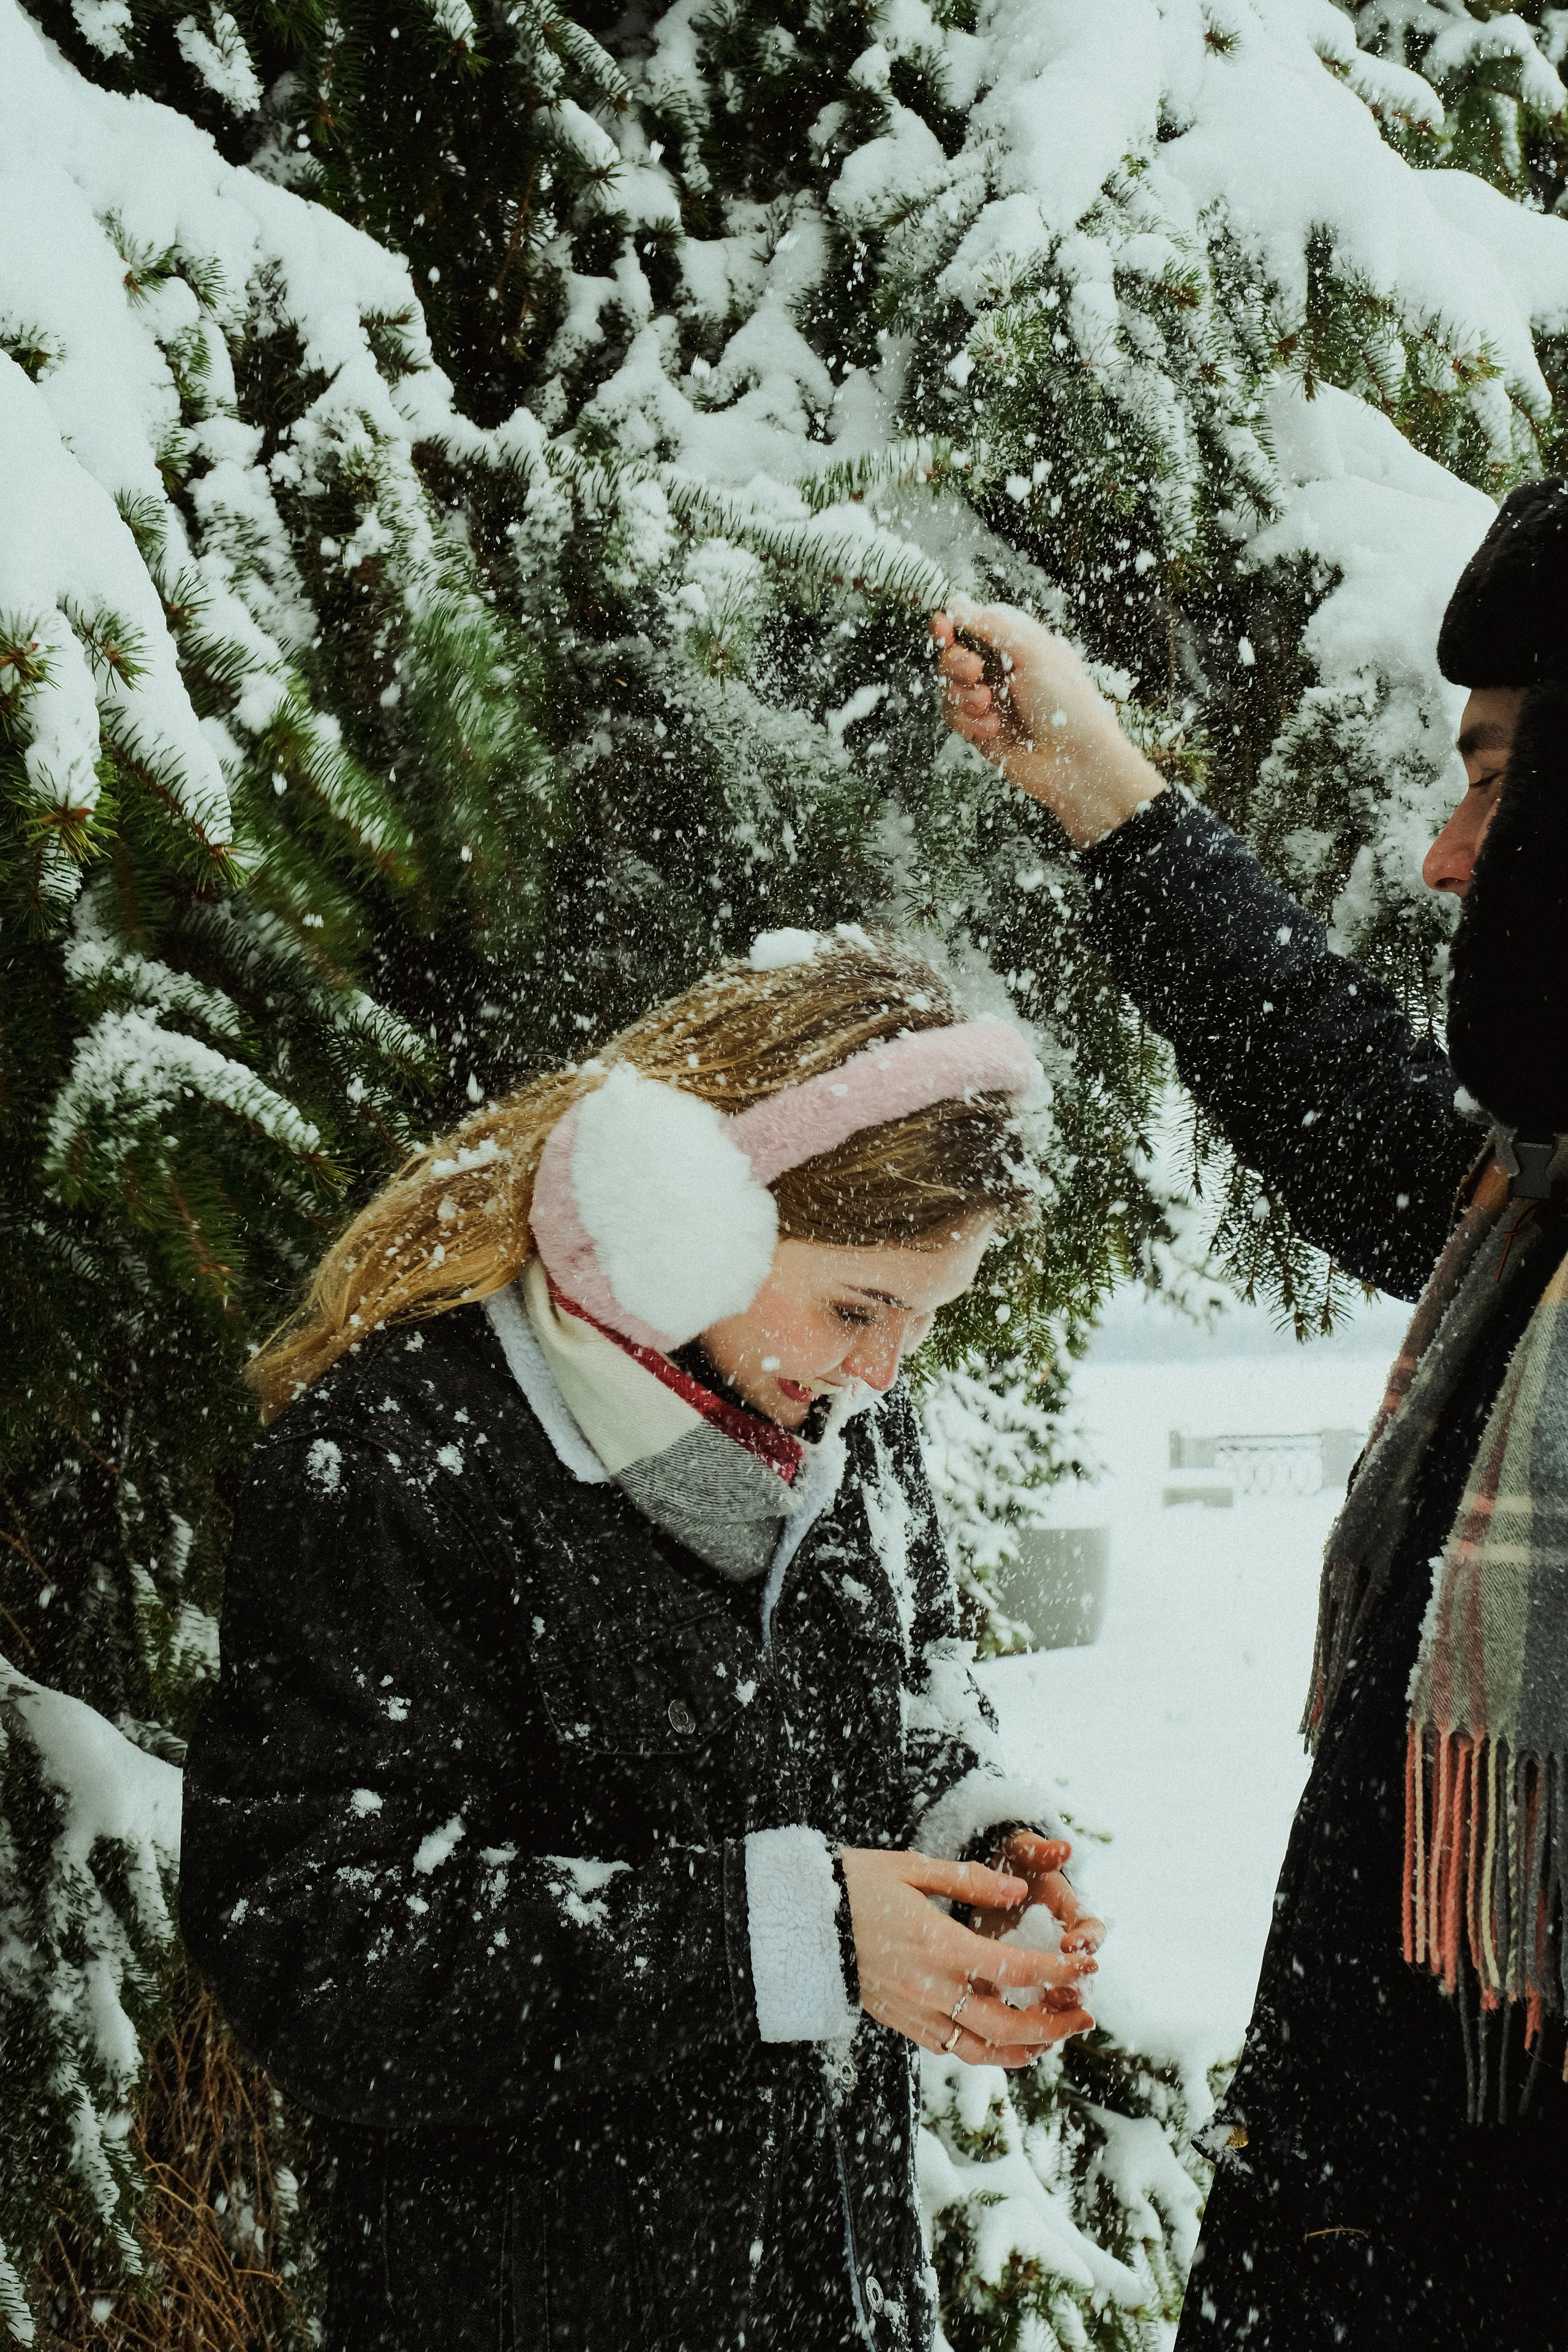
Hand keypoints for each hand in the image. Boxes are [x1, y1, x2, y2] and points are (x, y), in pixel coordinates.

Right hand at [840, 1846, 1095, 2067]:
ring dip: (1026, 2049)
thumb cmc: (856, 1885)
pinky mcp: (901, 2023)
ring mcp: (916, 2012)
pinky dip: (985, 2051)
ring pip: (983, 2050)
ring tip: (1054, 2039)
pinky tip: (1002, 2041)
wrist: (801, 1923)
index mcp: (941, 1946)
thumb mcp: (911, 1867)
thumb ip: (969, 1879)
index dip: (1060, 1972)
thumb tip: (1018, 1889)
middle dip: (1056, 2025)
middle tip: (1085, 2017)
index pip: (1017, 1970)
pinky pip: (951, 2049)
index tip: (1089, 1967)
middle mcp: (933, 1988)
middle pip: (1010, 2026)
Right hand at [930, 600, 1162, 847]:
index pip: (971, 625)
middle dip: (956, 664)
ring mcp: (990, 700)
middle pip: (952, 655)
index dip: (950, 626)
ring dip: (962, 697)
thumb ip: (991, 625)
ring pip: (948, 688)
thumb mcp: (1032, 652)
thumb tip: (955, 603)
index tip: (942, 629)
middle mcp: (1000, 670)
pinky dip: (968, 722)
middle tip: (974, 674)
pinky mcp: (981, 730)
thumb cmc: (1067, 703)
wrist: (1076, 762)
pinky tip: (993, 730)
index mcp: (1016, 643)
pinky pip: (954, 718)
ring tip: (988, 707)